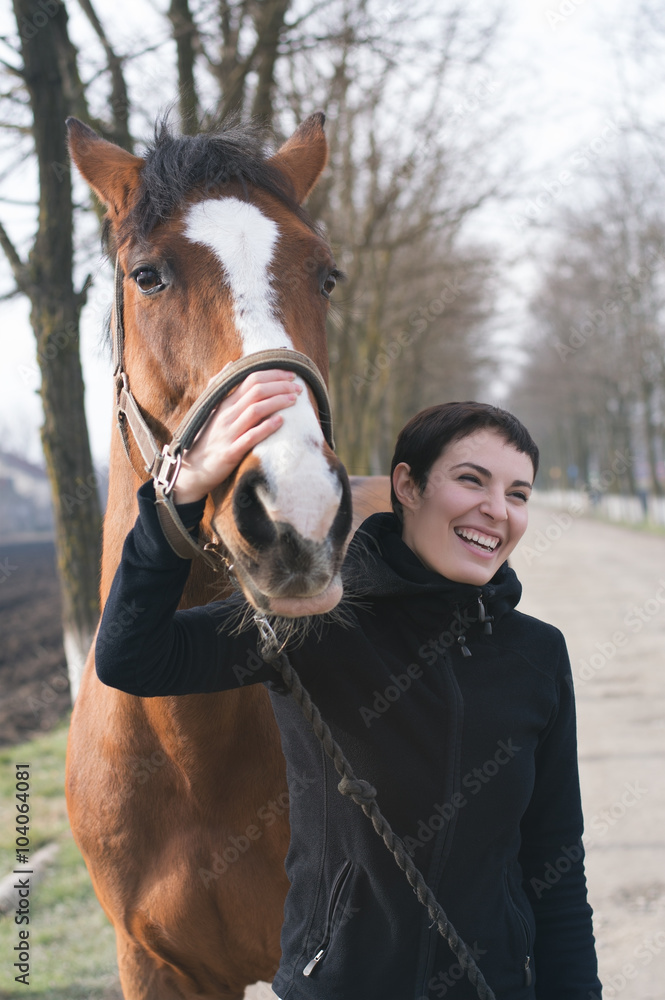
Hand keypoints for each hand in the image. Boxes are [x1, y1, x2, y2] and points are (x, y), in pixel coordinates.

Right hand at [171, 369, 301, 504]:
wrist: (193, 469)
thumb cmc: (207, 438)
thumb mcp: (211, 409)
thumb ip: (219, 386)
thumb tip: (231, 363)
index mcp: (225, 403)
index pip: (250, 379)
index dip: (273, 374)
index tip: (291, 375)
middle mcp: (226, 414)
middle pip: (256, 391)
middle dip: (280, 385)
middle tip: (298, 387)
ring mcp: (229, 433)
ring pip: (255, 410)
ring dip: (277, 402)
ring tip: (294, 400)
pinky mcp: (231, 452)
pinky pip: (250, 437)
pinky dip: (266, 427)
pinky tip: (281, 421)